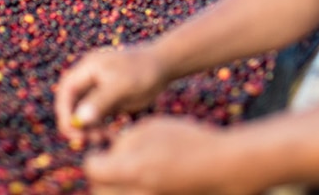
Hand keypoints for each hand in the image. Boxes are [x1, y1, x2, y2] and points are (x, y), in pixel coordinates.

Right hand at [54, 45, 167, 142]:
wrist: (163, 66)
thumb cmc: (142, 70)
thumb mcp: (121, 85)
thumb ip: (100, 101)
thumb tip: (79, 119)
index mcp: (87, 69)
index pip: (66, 92)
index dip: (65, 111)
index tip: (72, 130)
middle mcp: (88, 80)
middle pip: (72, 104)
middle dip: (75, 124)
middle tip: (84, 141)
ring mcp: (98, 91)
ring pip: (84, 114)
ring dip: (88, 129)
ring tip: (102, 139)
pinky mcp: (108, 102)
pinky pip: (97, 119)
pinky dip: (100, 129)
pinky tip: (110, 137)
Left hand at [84, 116, 234, 194]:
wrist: (225, 168)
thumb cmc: (189, 141)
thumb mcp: (151, 129)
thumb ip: (122, 142)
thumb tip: (105, 153)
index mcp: (133, 170)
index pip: (92, 169)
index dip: (93, 157)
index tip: (100, 150)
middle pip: (99, 191)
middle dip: (100, 177)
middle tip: (109, 164)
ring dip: (113, 187)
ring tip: (128, 172)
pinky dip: (132, 190)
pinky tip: (142, 180)